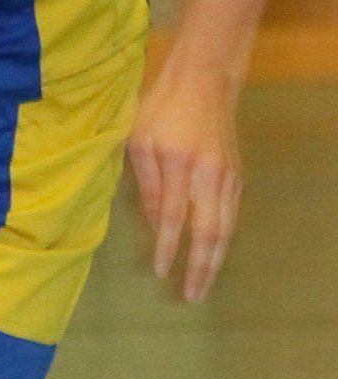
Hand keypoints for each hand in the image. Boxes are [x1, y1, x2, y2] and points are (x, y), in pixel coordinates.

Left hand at [127, 52, 242, 300]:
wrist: (205, 82)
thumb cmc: (162, 109)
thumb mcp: (140, 141)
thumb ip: (147, 184)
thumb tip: (157, 225)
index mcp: (180, 165)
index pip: (174, 218)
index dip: (167, 248)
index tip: (160, 273)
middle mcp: (210, 175)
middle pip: (208, 232)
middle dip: (201, 267)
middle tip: (192, 296)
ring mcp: (229, 177)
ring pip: (226, 228)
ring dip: (216, 259)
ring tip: (204, 284)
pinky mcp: (238, 176)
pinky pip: (232, 215)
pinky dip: (224, 239)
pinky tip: (215, 255)